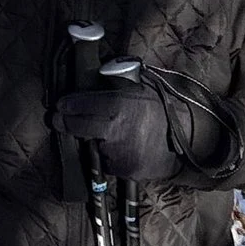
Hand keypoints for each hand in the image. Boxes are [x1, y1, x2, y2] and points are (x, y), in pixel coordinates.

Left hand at [52, 85, 183, 182]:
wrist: (187, 140)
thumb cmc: (162, 110)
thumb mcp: (140, 89)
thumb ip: (116, 86)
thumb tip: (94, 75)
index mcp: (118, 104)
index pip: (82, 104)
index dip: (67, 105)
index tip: (59, 105)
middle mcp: (113, 129)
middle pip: (77, 126)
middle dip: (64, 122)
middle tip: (56, 119)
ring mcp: (116, 152)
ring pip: (92, 145)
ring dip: (92, 140)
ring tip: (106, 134)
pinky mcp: (122, 170)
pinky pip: (107, 162)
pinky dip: (108, 156)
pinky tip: (120, 148)